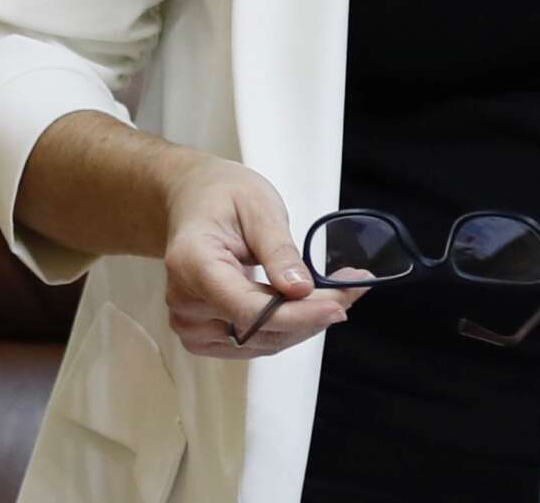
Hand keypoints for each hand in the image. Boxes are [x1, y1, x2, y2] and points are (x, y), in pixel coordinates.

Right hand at [159, 156, 364, 358]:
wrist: (194, 202)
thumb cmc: (224, 197)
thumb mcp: (259, 207)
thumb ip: (279, 251)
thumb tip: (301, 290)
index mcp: (192, 264)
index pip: (247, 308)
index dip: (296, 314)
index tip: (338, 306)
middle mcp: (185, 303)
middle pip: (259, 329)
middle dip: (313, 313)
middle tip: (355, 286)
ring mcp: (191, 325)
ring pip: (263, 342)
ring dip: (306, 322)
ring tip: (340, 292)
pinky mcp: (205, 335)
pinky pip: (255, 341)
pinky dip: (289, 325)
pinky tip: (312, 304)